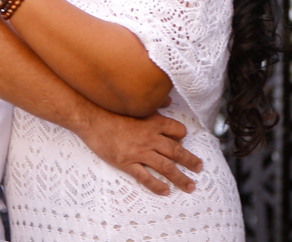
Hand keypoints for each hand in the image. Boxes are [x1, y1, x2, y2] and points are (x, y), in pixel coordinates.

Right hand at [75, 109, 202, 195]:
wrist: (91, 119)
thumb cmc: (112, 110)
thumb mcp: (135, 105)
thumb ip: (155, 104)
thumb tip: (169, 100)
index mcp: (153, 122)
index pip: (177, 131)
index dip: (182, 137)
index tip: (183, 142)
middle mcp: (150, 138)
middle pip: (177, 152)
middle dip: (191, 161)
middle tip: (199, 168)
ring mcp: (139, 152)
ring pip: (166, 167)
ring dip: (180, 178)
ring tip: (189, 186)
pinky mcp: (127, 163)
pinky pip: (145, 177)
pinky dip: (157, 185)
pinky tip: (165, 191)